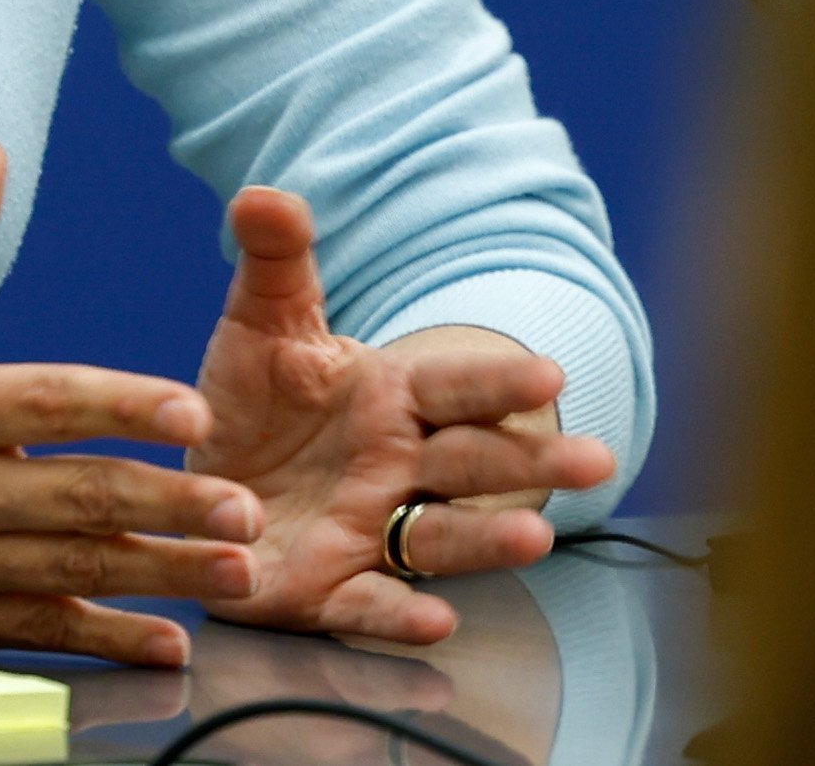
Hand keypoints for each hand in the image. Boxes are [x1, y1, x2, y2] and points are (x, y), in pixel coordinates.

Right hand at [0, 141, 265, 666]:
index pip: (48, 401)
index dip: (125, 403)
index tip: (191, 411)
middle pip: (83, 495)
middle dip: (176, 504)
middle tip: (247, 508)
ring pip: (76, 567)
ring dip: (164, 574)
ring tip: (235, 574)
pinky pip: (38, 629)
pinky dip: (104, 639)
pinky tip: (160, 642)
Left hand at [184, 187, 614, 643]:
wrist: (217, 480)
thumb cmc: (259, 400)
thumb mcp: (263, 323)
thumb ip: (276, 261)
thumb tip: (265, 192)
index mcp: (391, 396)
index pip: (456, 385)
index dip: (498, 381)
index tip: (549, 374)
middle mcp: (397, 465)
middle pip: (476, 462)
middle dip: (533, 462)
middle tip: (597, 461)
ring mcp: (371, 529)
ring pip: (443, 536)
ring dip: (490, 539)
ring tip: (538, 537)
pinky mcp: (331, 589)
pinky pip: (372, 605)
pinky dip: (402, 616)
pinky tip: (437, 623)